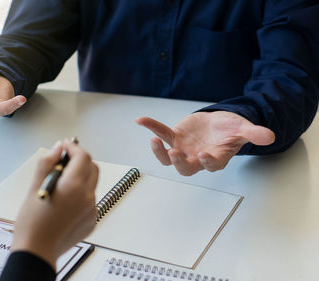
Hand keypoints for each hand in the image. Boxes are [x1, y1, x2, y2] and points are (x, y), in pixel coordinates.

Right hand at [12, 140, 98, 268]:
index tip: (64, 146)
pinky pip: (89, 200)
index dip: (73, 147)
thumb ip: (47, 163)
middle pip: (92, 167)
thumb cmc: (32, 223)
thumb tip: (57, 148)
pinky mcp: (91, 220)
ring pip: (91, 184)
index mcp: (73, 186)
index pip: (82, 156)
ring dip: (79, 178)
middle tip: (63, 162)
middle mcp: (87, 197)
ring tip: (59, 186)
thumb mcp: (34, 187)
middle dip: (79, 160)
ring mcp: (91, 210)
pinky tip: (63, 203)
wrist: (37, 251)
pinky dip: (80, 195)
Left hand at [136, 111, 274, 175]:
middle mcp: (196, 158)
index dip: (208, 162)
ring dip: (159, 151)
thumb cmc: (230, 130)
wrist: (217, 124)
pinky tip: (140, 120)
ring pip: (168, 157)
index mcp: (215, 158)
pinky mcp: (174, 137)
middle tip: (174, 154)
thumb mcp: (243, 129)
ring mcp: (183, 149)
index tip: (205, 155)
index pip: (211, 165)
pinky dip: (151, 126)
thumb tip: (270, 136)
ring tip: (153, 141)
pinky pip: (161, 133)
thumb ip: (254, 133)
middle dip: (178, 163)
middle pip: (185, 168)